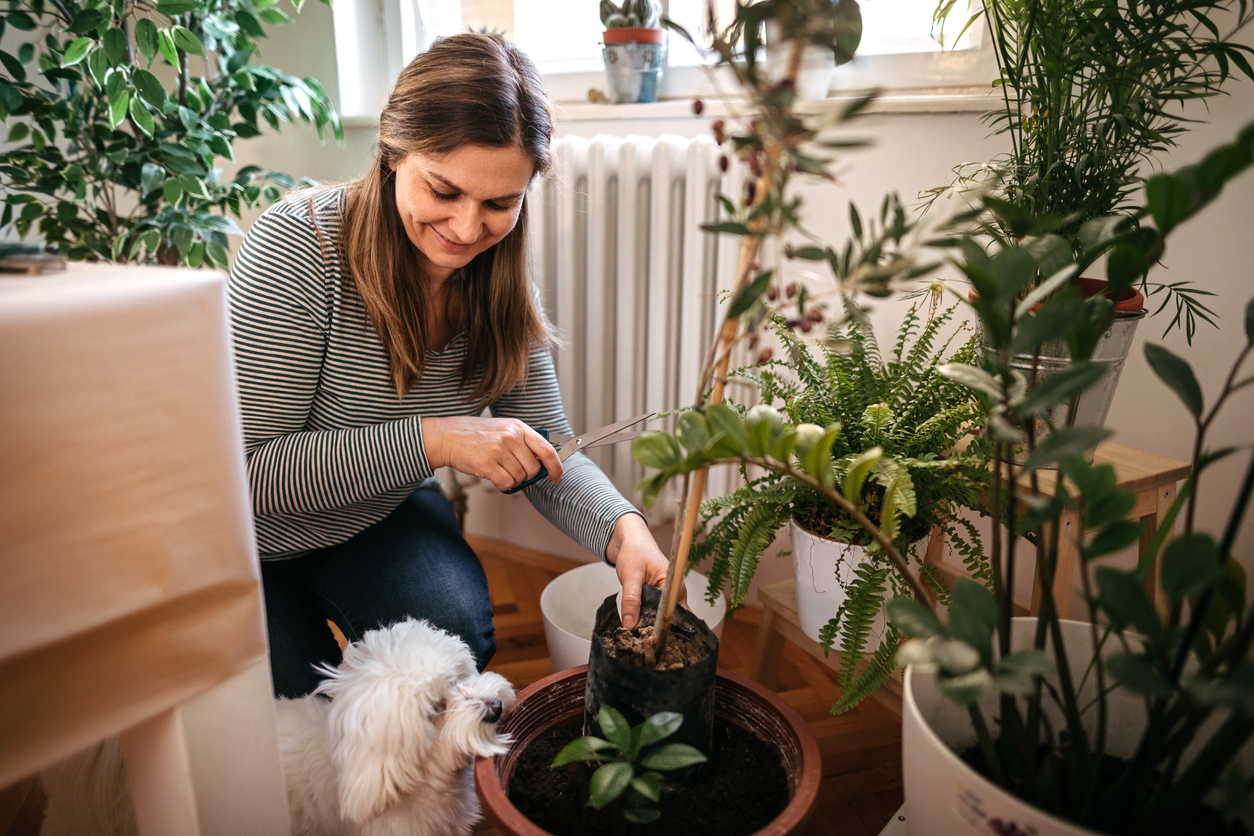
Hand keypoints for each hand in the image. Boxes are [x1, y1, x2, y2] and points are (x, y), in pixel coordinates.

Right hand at [421, 416, 562, 491]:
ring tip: (498, 469)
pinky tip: (494, 476)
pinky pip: (507, 484)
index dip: (556, 467)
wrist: (449, 436)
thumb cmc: (477, 435)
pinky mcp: (487, 464)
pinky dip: (503, 485)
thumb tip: (543, 464)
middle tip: (512, 470)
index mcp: (518, 428)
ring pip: (520, 478)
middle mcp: (511, 437)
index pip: (547, 450)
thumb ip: (524, 443)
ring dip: (512, 479)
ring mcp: (499, 451)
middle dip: (526, 475)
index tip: (557, 477)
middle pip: (533, 468)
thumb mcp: (504, 428)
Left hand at [606, 513, 684, 629]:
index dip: (663, 626)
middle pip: (671, 617)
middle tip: (644, 641)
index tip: (652, 639)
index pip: (673, 612)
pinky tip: (638, 624)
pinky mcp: (658, 597)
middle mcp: (675, 591)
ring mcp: (667, 595)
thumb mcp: (631, 576)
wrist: (629, 541)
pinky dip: (647, 617)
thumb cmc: (634, 551)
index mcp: (674, 584)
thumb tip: (630, 623)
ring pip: (663, 616)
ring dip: (652, 624)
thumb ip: (631, 599)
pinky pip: (656, 612)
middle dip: (658, 628)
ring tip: (640, 636)